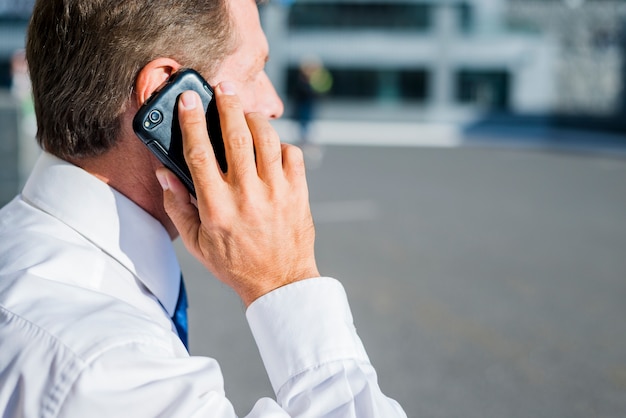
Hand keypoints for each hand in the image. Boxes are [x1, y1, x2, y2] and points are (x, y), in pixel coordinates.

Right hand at [156, 83, 318, 306]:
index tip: (188, 99)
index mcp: (217, 207)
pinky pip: (292, 154)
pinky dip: (281, 144)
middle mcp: (247, 195)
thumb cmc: (235, 263)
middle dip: (227, 104)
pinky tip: (271, 148)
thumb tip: (165, 172)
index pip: (199, 153)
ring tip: (245, 113)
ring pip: (267, 139)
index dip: (191, 121)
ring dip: (254, 118)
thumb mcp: (197, 243)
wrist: (280, 282)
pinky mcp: (298, 193)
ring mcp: (276, 192)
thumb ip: (178, 206)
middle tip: (223, 88)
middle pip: (236, 135)